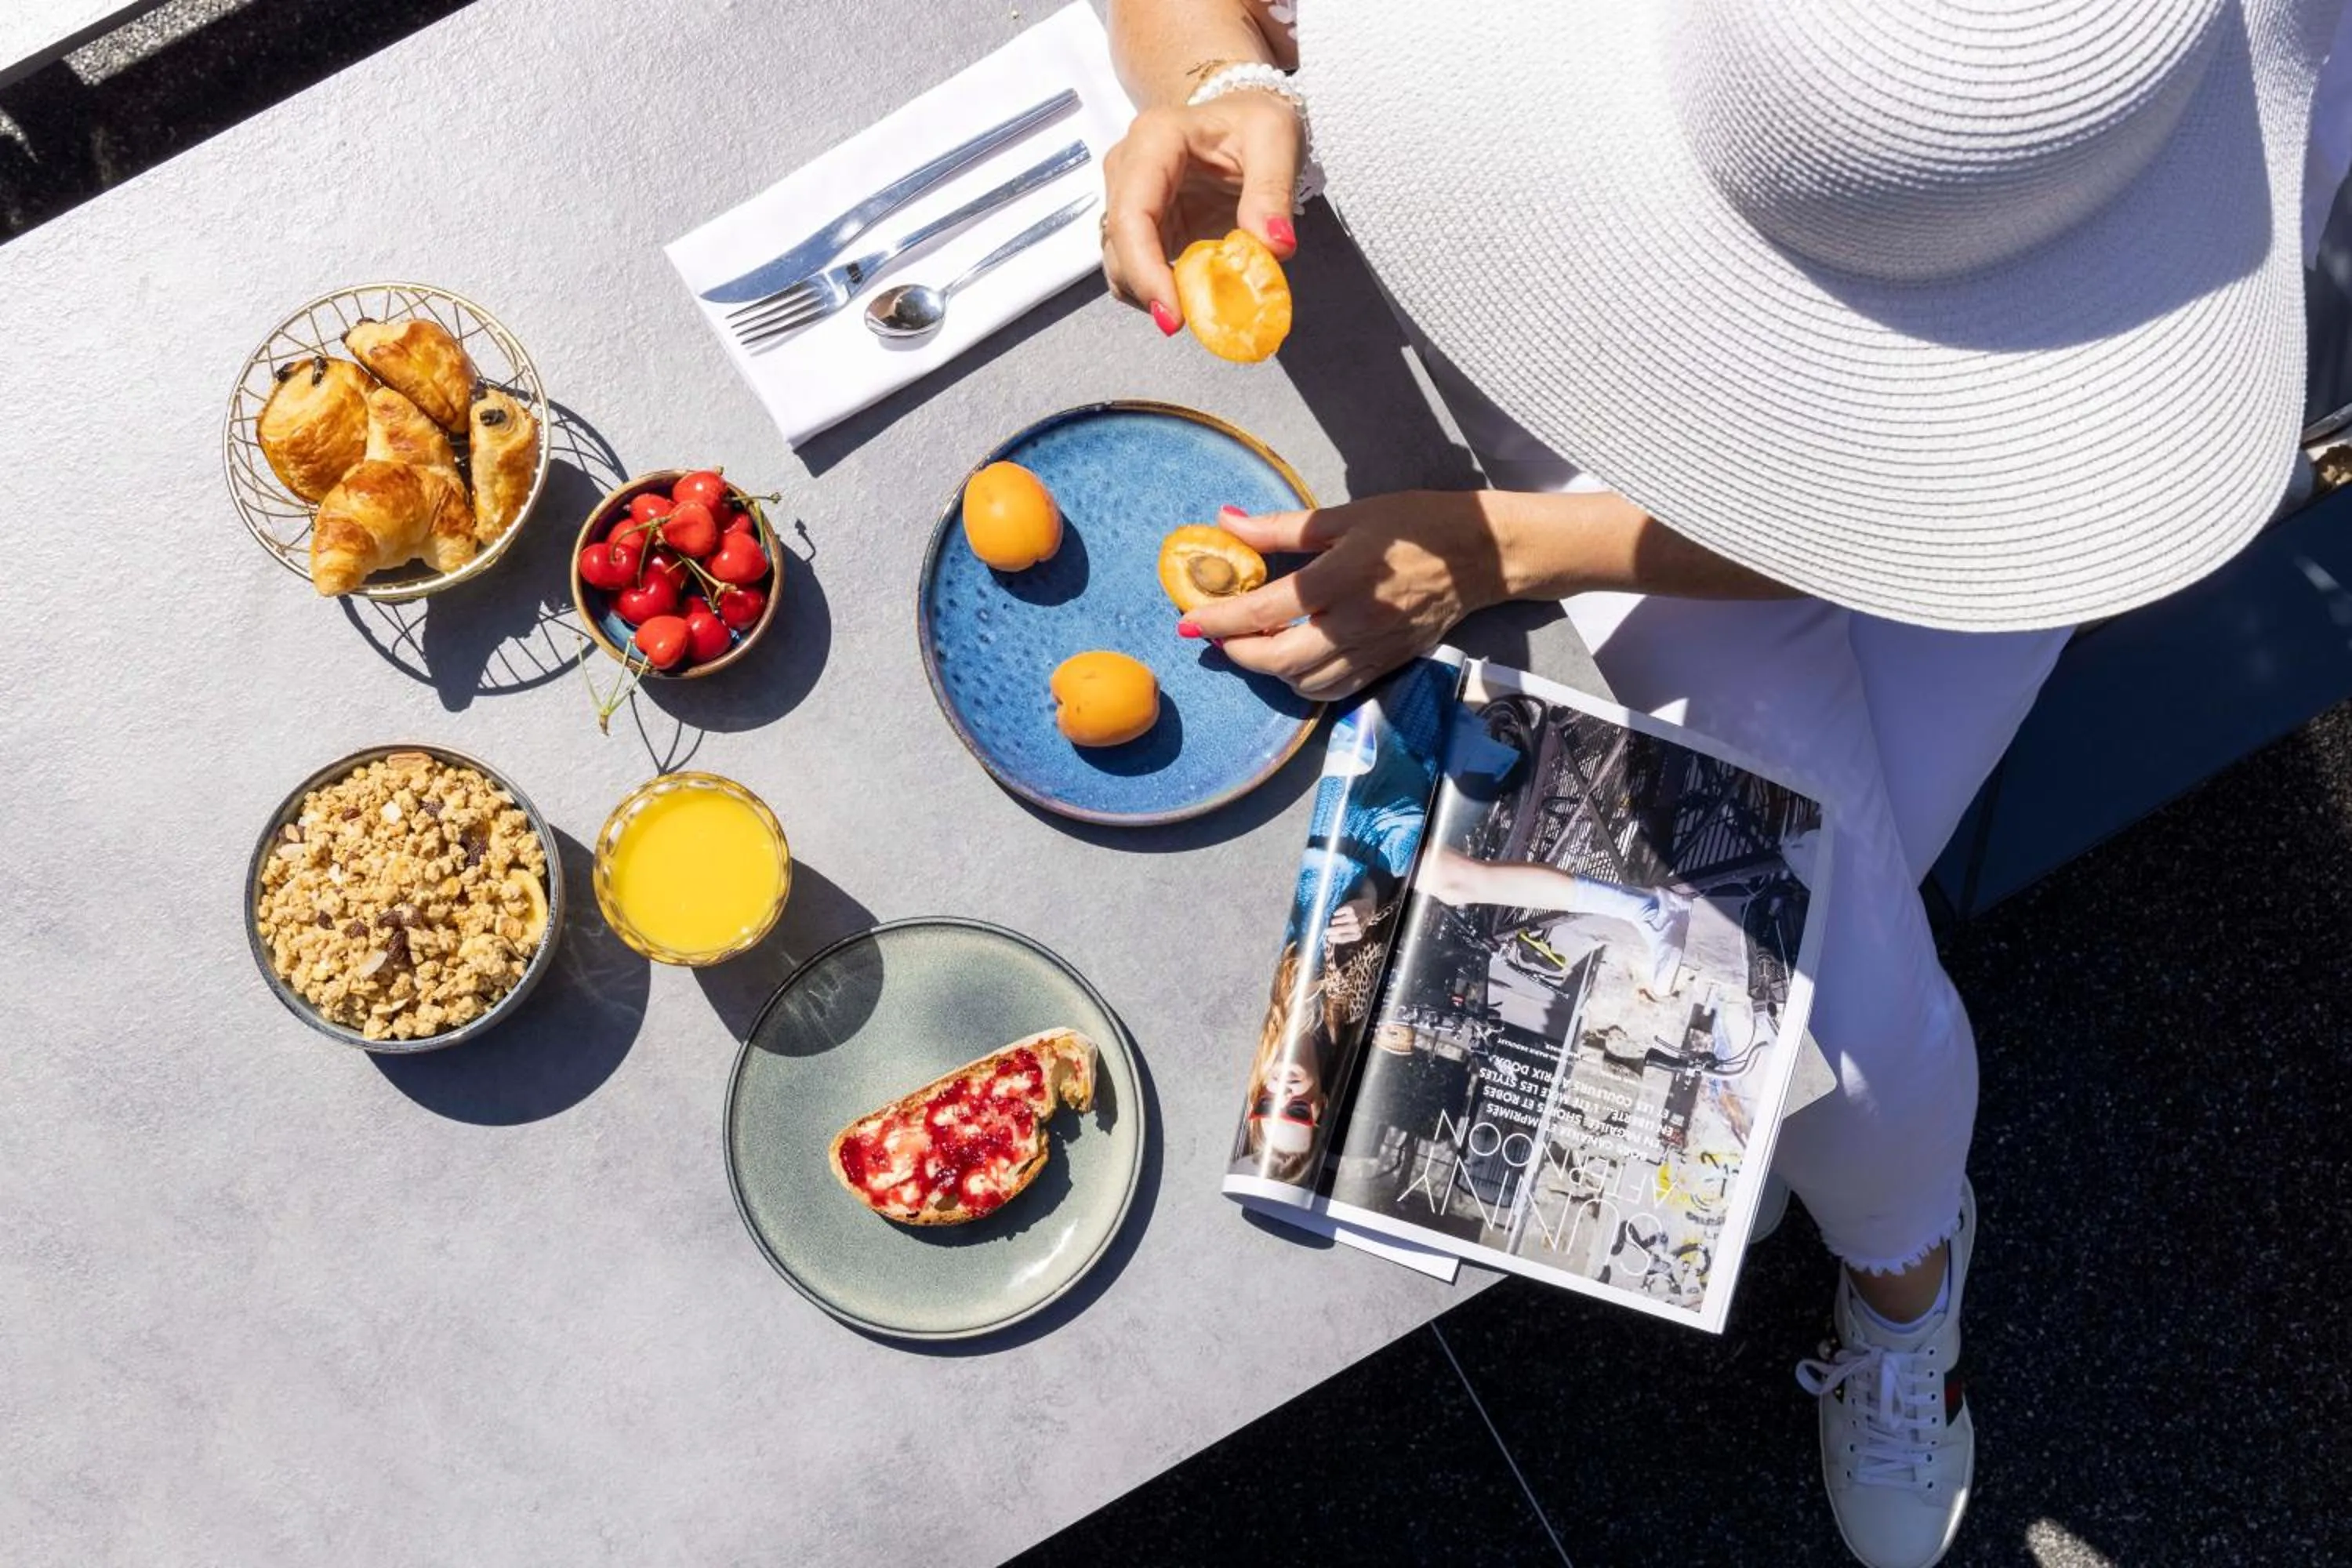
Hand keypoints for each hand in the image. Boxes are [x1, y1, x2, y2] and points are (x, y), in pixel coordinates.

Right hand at [1101, 94, 1301, 329]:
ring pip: (1119, 263)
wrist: (1241, 121)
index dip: (1145, 269)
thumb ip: (1273, 190)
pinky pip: (1134, 270)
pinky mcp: (1137, 227)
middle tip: (1191, 323)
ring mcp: (1125, 198)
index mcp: (1154, 140)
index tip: (1174, 315)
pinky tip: (1189, 296)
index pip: (1132, 213)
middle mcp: (1126, 167)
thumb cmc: (1255, 122)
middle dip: (1149, 290)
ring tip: (1198, 309)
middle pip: (1119, 243)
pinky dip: (1158, 291)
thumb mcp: (1276, 138)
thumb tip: (1275, 246)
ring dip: (1152, 294)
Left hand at [1183, 492, 1512, 700]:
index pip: (1264, 610)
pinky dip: (1303, 682)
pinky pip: (1334, 689)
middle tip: (1216, 636)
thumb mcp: (1344, 515)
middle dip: (1237, 653)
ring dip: (1269, 671)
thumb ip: (1280, 528)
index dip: (1219, 619)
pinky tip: (1292, 661)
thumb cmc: (1413, 526)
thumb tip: (1226, 522)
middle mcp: (1355, 623)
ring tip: (1252, 645)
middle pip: (1279, 661)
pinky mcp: (1386, 664)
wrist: (1480, 555)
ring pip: (1304, 683)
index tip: (1188, 622)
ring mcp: (1373, 650)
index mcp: (1340, 578)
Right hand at [1324, 900, 1365, 945]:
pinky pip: (1339, 912)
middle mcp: (1357, 927)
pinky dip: (1336, 913)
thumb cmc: (1358, 923)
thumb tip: (1329, 940)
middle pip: (1339, 930)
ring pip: (1338, 921)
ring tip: (1333, 922)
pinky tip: (1337, 914)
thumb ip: (1344, 937)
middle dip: (1330, 930)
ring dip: (1333, 921)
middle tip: (1325, 930)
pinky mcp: (1352, 909)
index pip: (1342, 938)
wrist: (1368, 908)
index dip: (1333, 938)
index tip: (1327, 937)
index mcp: (1357, 935)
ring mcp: (1354, 917)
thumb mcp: (1355, 932)